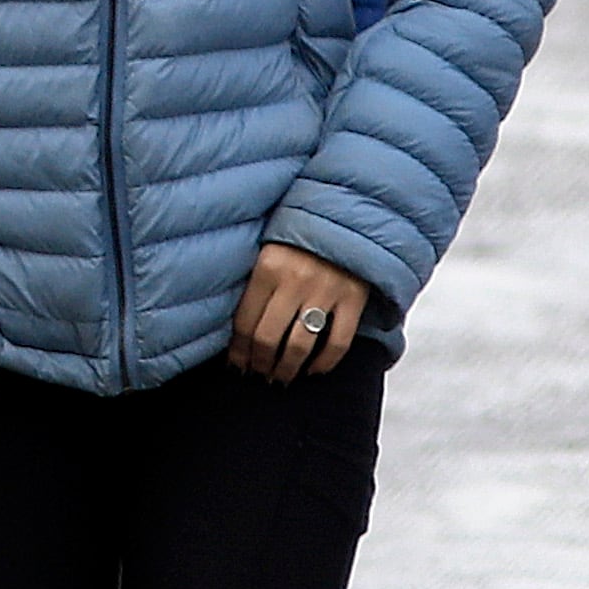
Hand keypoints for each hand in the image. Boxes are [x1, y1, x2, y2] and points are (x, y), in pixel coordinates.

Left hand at [228, 242, 374, 383]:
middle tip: (258, 375)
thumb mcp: (268, 245)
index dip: (238, 350)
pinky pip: (337, 343)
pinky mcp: (353, 300)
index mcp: (267, 266)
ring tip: (280, 378)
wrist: (348, 210)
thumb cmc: (301, 229)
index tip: (236, 365)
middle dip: (260, 364)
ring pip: (300, 346)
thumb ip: (255, 279)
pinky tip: (313, 371)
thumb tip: (238, 325)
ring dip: (287, 369)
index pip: (245, 322)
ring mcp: (325, 291)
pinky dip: (324, 363)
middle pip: (268, 338)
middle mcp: (294, 280)